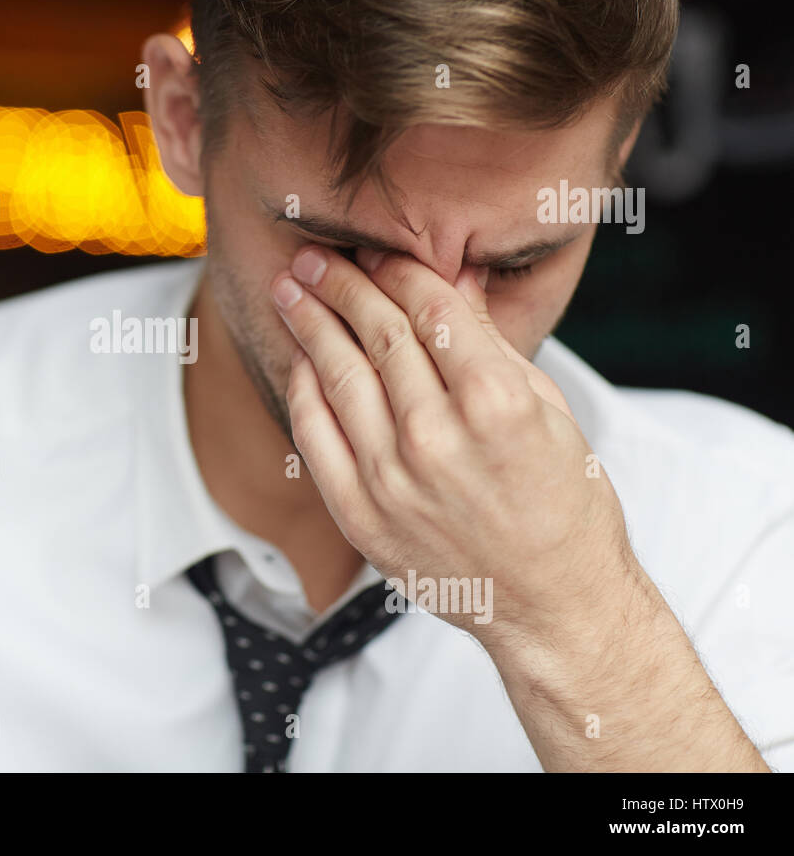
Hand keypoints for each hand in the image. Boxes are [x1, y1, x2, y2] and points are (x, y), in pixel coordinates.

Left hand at [270, 244, 634, 647]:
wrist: (554, 604)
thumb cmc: (565, 505)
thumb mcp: (548, 410)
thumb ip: (490, 342)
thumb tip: (455, 276)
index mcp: (496, 404)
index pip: (430, 310)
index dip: (397, 270)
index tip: (376, 250)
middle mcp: (437, 437)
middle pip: (377, 335)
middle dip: (341, 285)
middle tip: (314, 256)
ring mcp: (391, 479)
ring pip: (338, 377)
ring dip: (309, 324)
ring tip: (290, 289)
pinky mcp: (361, 516)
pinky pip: (316, 436)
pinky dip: (303, 390)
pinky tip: (298, 358)